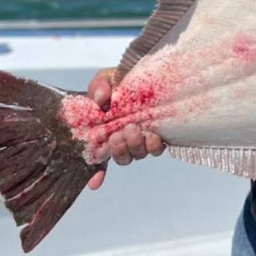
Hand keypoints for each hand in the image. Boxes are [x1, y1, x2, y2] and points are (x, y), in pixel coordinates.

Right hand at [86, 68, 165, 189]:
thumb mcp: (106, 80)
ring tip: (136, 129)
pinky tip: (152, 136)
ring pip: (139, 154)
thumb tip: (100, 98)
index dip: (98, 174)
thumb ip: (99, 87)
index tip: (95, 184)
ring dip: (135, 146)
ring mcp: (143, 137)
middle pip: (122, 158)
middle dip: (120, 150)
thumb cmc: (122, 80)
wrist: (145, 72)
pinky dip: (154, 145)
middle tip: (119, 134)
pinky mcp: (160, 133)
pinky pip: (157, 147)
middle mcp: (126, 139)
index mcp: (108, 132)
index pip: (101, 158)